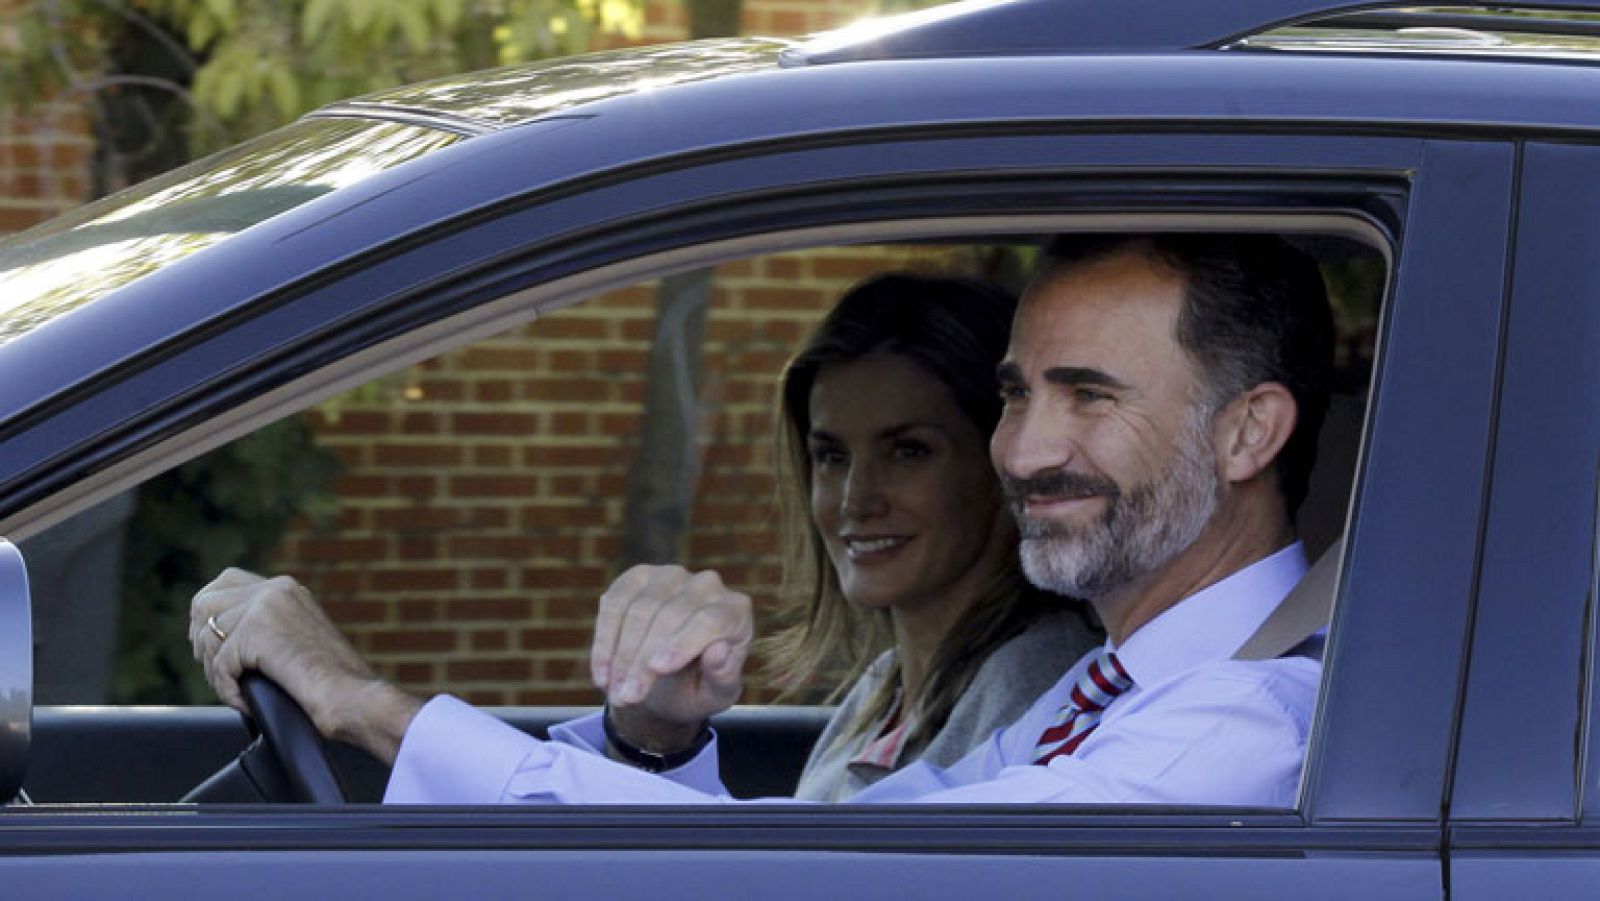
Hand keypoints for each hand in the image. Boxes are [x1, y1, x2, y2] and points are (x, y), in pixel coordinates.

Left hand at [190, 568, 420, 763]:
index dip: (208, 610)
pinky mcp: (256, 631)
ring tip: (233, 690)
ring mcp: (265, 607)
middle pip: (205, 601)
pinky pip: (219, 664)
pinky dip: (226, 690)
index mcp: (286, 589)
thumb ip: (268, 626)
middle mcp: (275, 589)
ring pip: (207, 634)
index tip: (208, 641)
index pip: (226, 581)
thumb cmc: (333, 682)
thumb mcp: (298, 639)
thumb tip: (218, 632)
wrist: (352, 695)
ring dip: (213, 669)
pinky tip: (244, 702)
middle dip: (201, 637)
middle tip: (212, 668)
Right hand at [589, 565, 751, 751]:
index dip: (682, 643)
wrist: (669, 682)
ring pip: (639, 609)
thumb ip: (722, 677)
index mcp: (736, 611)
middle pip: (670, 617)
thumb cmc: (700, 687)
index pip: (710, 621)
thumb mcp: (715, 695)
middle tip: (626, 698)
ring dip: (621, 655)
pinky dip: (605, 640)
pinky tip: (602, 673)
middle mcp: (708, 584)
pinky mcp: (639, 577)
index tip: (657, 669)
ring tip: (614, 692)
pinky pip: (615, 603)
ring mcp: (672, 576)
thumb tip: (718, 651)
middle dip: (642, 660)